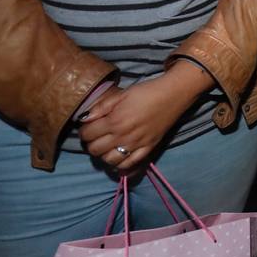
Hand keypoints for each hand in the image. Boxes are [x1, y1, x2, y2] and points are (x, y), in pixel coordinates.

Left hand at [79, 63, 212, 171]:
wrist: (173, 95)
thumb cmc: (146, 92)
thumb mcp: (122, 94)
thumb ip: (101, 107)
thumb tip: (83, 118)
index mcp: (115, 121)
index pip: (88, 134)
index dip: (83, 131)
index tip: (87, 126)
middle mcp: (123, 136)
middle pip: (95, 150)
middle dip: (90, 143)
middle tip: (94, 136)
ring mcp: (136, 145)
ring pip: (109, 160)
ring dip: (103, 154)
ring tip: (105, 145)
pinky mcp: (147, 149)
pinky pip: (129, 164)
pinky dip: (119, 164)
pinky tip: (118, 156)